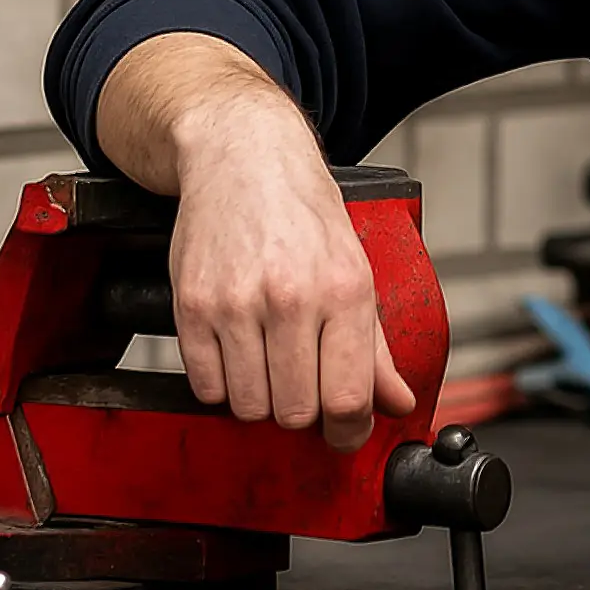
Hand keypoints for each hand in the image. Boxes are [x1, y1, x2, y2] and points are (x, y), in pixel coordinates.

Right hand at [97, 34, 418, 451]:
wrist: (244, 158)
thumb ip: (375, 345)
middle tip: (302, 383)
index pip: (347, 398)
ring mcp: (237, 304)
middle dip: (302, 410)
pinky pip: (206, 387)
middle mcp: (292, 299)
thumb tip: (396, 402)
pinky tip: (237, 349)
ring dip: (261, 397)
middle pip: (296, 412)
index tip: (344, 432)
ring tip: (269, 359)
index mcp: (345, 291)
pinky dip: (222, 382)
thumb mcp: (357, 267)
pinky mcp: (193, 307)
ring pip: (250, 406)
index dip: (348, 431)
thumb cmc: (304, 211)